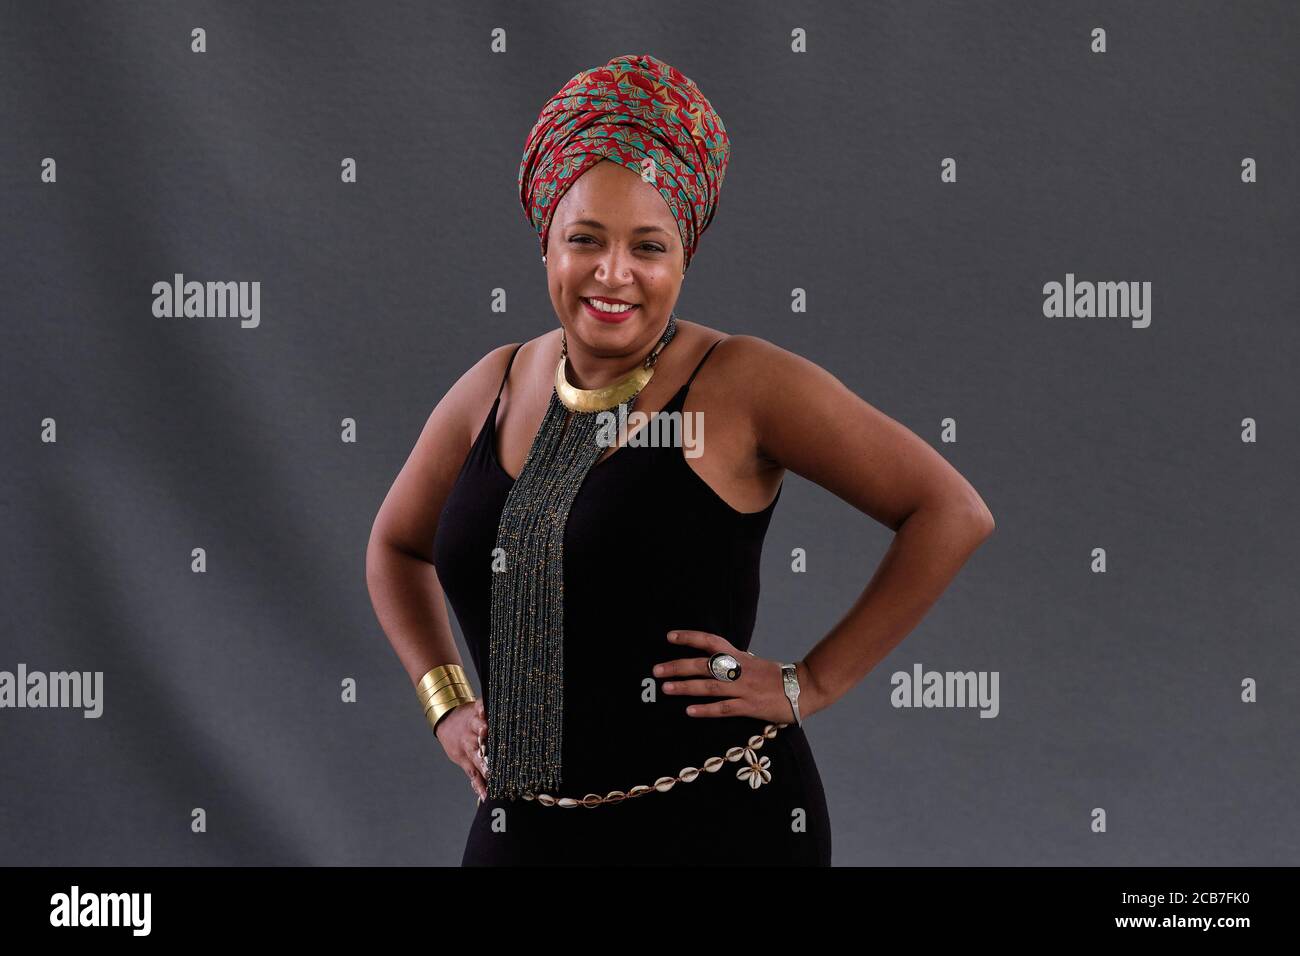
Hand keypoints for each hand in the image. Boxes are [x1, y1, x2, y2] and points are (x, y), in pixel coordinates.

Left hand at [435, 698, 489, 802]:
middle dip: (483, 756)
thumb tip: (485, 797)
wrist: (447, 719)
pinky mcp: (476, 709)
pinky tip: (485, 709)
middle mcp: (470, 741)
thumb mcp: (463, 761)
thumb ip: (476, 777)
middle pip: (477, 750)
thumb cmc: (458, 743)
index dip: (484, 779)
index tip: (492, 787)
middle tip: (490, 763)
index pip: (477, 770)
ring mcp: (473, 725)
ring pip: (477, 729)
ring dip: (481, 731)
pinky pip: (480, 707)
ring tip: (485, 730)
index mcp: (468, 755)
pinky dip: (482, 708)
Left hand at [653, 630, 808, 724]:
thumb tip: (712, 660)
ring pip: (709, 686)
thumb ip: (734, 662)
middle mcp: (739, 670)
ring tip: (666, 689)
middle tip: (656, 670)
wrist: (805, 687)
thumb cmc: (777, 677)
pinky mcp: (750, 706)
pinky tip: (689, 711)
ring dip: (686, 687)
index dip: (690, 638)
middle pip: (703, 665)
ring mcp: (744, 688)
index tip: (669, 636)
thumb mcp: (754, 663)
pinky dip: (706, 710)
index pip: (710, 642)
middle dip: (678, 666)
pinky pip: (724, 708)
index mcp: (739, 657)